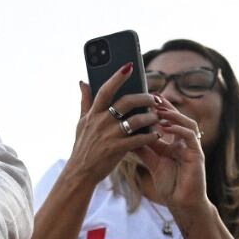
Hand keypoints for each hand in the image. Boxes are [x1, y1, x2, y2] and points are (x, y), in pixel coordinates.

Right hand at [64, 64, 162, 185]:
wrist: (80, 173)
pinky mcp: (116, 150)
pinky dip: (150, 136)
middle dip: (144, 98)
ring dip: (150, 117)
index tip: (129, 66)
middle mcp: (100, 122)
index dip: (117, 77)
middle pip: (126, 102)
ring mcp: (109, 136)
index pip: (105, 90)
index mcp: (93, 114)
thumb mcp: (81, 123)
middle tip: (155, 99)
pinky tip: (156, 135)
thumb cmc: (83, 146)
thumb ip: (85, 101)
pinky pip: (138, 139)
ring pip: (135, 120)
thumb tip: (82, 81)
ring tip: (158, 117)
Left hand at [136, 104, 211, 226]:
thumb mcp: (151, 161)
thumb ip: (142, 147)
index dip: (157, 109)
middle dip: (166, 107)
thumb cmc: (169, 183)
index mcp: (174, 142)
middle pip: (178, 118)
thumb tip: (125, 133)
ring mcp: (192, 147)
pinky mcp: (197, 155)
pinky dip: (178, 130)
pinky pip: (190, 137)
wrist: (181, 203)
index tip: (143, 98)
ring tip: (158, 110)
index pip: (167, 120)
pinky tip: (166, 127)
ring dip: (173, 115)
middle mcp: (184, 141)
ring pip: (187, 123)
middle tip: (152, 97)